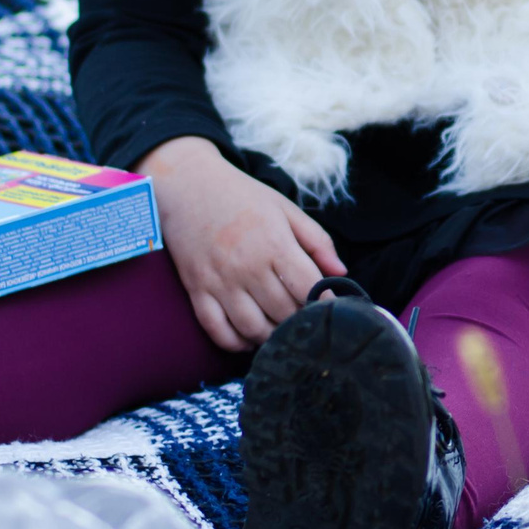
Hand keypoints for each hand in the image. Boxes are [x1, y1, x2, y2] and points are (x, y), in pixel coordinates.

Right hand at [140, 136, 343, 351]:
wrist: (187, 185)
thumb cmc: (242, 196)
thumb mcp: (285, 209)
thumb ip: (318, 241)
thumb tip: (341, 272)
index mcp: (274, 244)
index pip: (308, 288)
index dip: (324, 303)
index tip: (329, 308)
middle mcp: (247, 266)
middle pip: (284, 313)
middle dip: (299, 321)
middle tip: (306, 321)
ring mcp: (219, 281)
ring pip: (253, 329)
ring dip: (272, 337)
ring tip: (281, 332)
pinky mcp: (197, 290)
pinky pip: (217, 331)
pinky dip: (236, 343)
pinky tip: (249, 338)